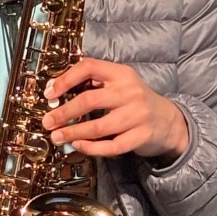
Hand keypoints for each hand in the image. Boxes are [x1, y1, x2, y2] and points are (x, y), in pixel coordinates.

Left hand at [42, 58, 188, 160]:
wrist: (169, 120)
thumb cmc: (134, 101)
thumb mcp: (119, 84)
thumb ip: (93, 84)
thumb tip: (54, 92)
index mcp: (121, 74)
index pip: (89, 67)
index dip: (65, 79)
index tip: (49, 94)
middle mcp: (131, 92)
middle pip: (90, 100)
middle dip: (64, 112)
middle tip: (47, 122)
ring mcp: (138, 115)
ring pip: (99, 126)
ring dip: (73, 133)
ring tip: (57, 137)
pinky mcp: (142, 136)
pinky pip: (112, 146)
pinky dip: (91, 148)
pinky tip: (78, 146)